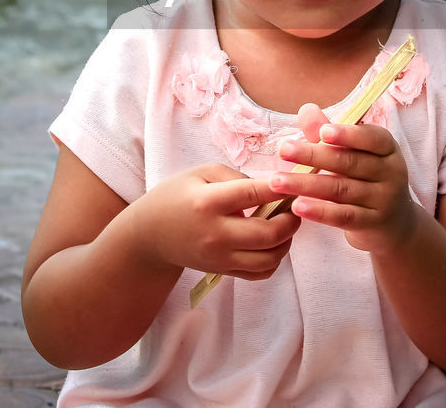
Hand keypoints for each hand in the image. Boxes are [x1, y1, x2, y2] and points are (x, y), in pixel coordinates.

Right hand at [131, 163, 300, 279]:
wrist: (151, 234)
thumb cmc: (177, 196)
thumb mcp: (201, 173)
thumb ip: (236, 177)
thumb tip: (268, 189)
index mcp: (208, 202)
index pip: (253, 193)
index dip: (280, 187)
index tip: (295, 181)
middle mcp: (216, 234)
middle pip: (268, 234)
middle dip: (291, 220)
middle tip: (294, 207)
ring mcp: (220, 257)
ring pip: (269, 259)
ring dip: (287, 242)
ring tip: (285, 225)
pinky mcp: (223, 271)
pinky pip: (260, 273)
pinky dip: (274, 259)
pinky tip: (272, 243)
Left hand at [269, 103, 418, 255]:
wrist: (394, 224)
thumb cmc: (367, 179)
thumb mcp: (354, 154)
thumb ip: (330, 134)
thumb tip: (306, 109)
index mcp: (387, 149)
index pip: (371, 138)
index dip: (347, 134)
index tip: (322, 132)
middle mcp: (390, 172)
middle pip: (349, 162)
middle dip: (313, 156)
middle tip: (283, 150)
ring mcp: (384, 200)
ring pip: (341, 190)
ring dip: (306, 185)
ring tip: (277, 181)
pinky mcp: (372, 224)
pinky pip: (343, 216)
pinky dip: (320, 211)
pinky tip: (297, 207)